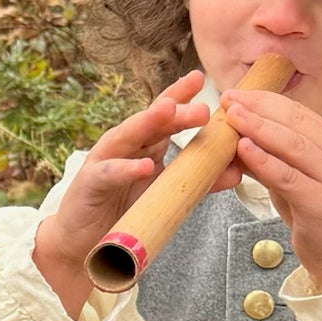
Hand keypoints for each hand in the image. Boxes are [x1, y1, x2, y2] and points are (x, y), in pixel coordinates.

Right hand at [32, 71, 212, 317]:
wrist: (85, 242)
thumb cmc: (125, 210)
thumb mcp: (165, 192)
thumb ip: (197, 180)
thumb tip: (236, 172)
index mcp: (142, 144)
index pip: (162, 116)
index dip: (179, 95)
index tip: (199, 79)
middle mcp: (123, 146)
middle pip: (149, 121)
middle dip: (174, 109)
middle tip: (202, 106)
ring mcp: (104, 161)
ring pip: (127, 136)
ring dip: (147, 122)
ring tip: (168, 111)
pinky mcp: (91, 183)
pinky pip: (110, 173)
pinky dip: (127, 168)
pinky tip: (144, 165)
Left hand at [218, 88, 321, 292]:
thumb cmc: (319, 213)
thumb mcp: (295, 178)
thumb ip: (272, 157)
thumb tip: (234, 139)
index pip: (297, 112)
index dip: (265, 100)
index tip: (236, 93)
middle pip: (294, 122)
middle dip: (258, 108)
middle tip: (228, 99)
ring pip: (292, 144)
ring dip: (258, 128)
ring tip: (232, 117)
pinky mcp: (321, 201)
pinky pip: (287, 176)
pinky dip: (264, 160)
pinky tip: (244, 149)